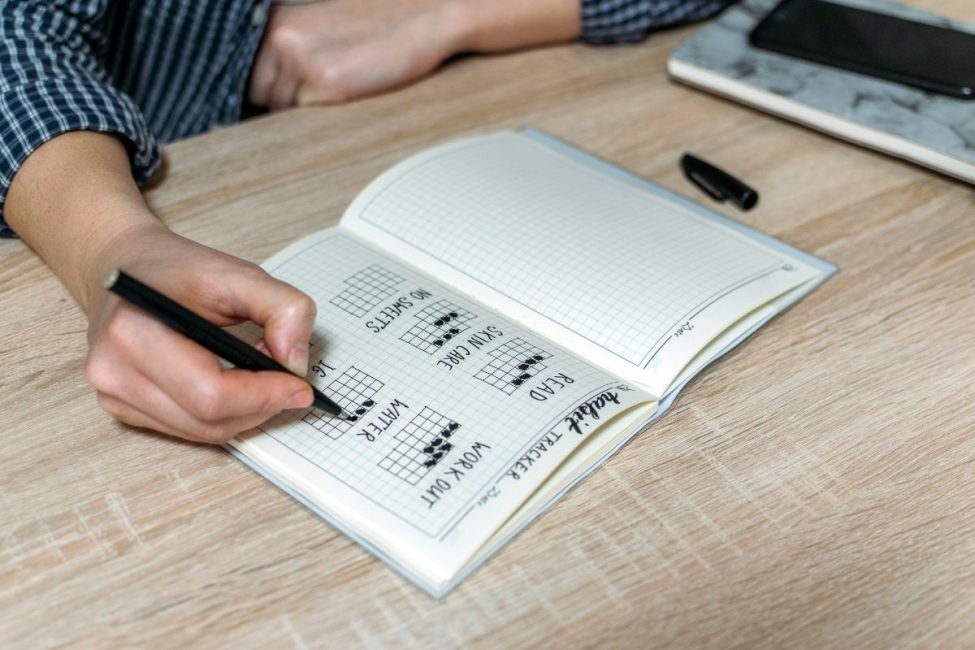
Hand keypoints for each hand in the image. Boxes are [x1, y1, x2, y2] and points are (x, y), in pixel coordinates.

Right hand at [6, 133, 316, 443]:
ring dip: (245, 411)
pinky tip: (233, 383)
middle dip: (261, 404)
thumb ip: (282, 307)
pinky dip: (223, 414)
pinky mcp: (122, 408)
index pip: (210, 395)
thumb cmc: (174, 270)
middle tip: (287, 377)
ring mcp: (113, 395)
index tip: (299, 384)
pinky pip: (189, 429)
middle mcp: (113, 372)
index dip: (264, 395)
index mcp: (134, 333)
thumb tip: (296, 362)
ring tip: (259, 373)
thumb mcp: (237, 273)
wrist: (121, 267)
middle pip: (209, 421)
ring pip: (202, 432)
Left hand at [248, 0, 581, 109]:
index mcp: (278, 20)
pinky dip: (325, 114)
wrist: (428, 17)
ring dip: (307, 110)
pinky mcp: (326, 83)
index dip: (268, 89)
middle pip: (259, 96)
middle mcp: (282, 37)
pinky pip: (307, 119)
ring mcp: (301, 61)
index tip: (288, 93)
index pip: (248, 73)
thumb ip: (293, 50)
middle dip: (285, 100)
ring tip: (344, 85)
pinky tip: (352, 91)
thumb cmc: (383, 26)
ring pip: (282, 110)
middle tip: (327, 87)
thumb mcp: (324, 27)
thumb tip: (268, 89)